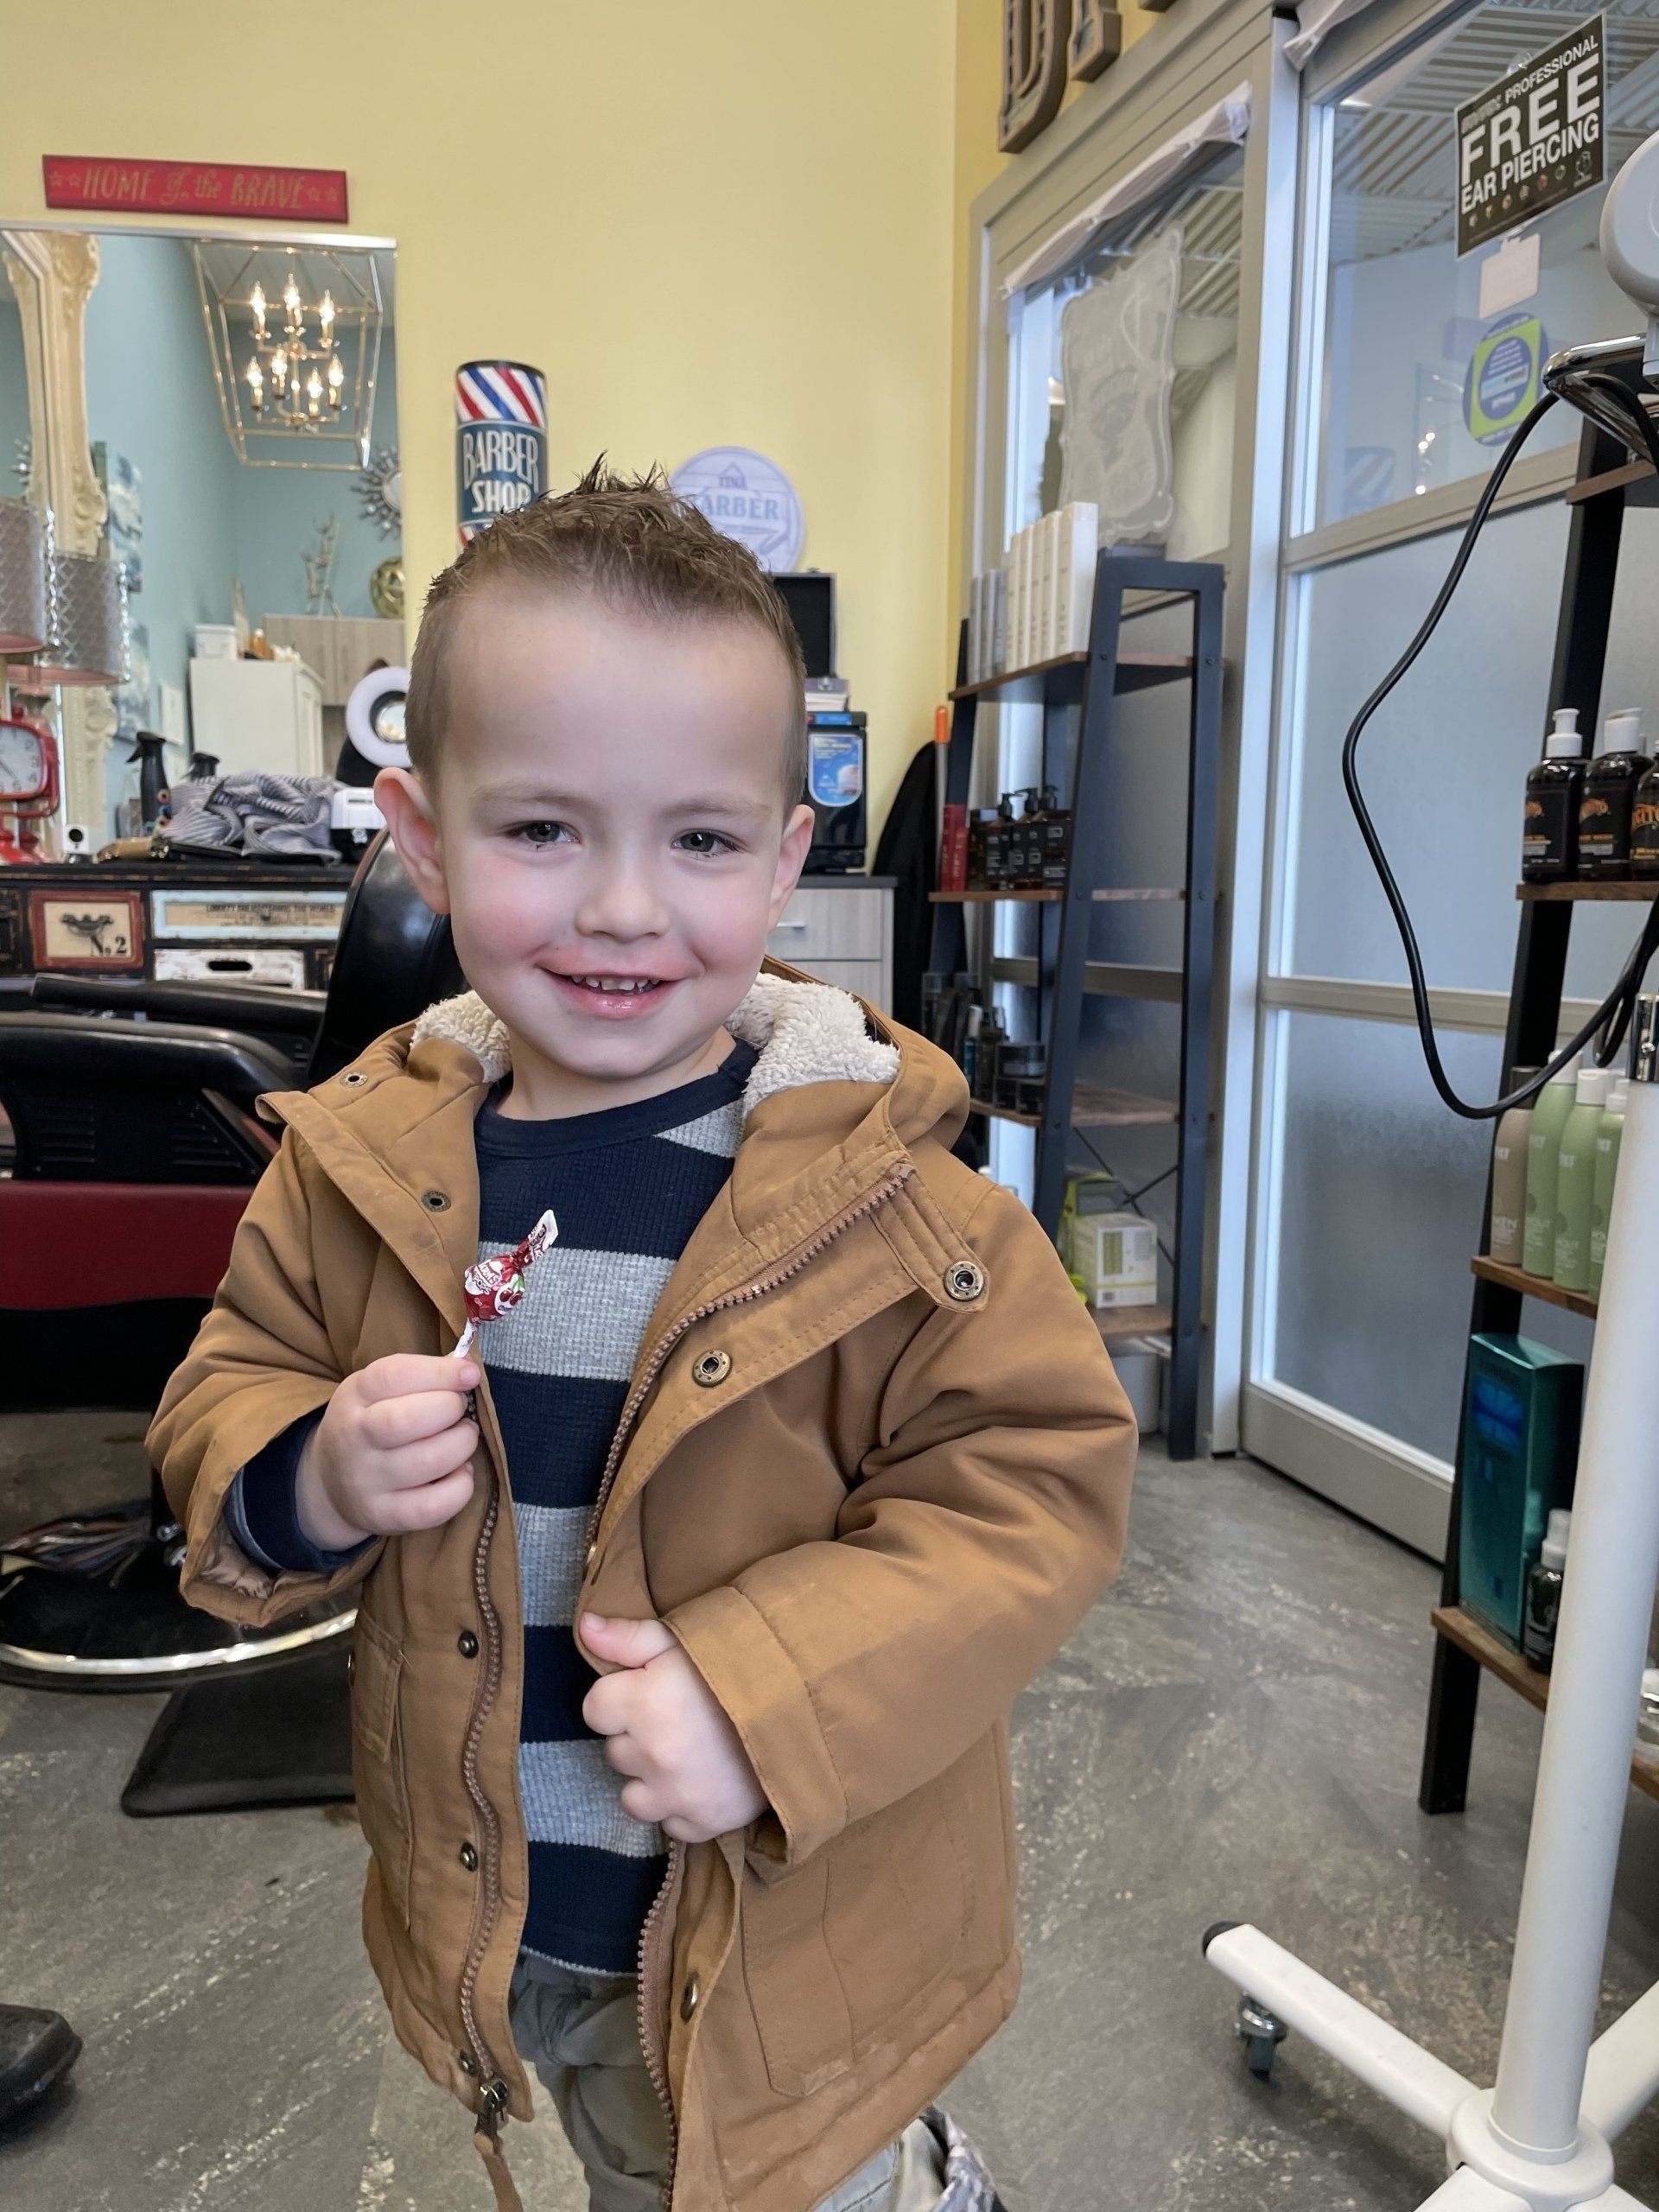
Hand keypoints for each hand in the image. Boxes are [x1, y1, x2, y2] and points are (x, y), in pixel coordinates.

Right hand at [296, 1353, 480, 1551]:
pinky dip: (461, 1486)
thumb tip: (468, 1368)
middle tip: (459, 1410)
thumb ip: (422, 1374)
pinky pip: (433, 1507)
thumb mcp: (380, 1390)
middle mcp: (354, 1438)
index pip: (394, 1375)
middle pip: (406, 1420)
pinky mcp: (383, 1516)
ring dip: (462, 1444)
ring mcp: (366, 1481)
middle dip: (450, 1408)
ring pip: (429, 1460)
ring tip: (462, 1438)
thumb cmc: (370, 1423)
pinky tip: (459, 1473)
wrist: (329, 1481)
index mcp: (354, 1396)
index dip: (439, 1372)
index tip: (470, 1374)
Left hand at [580, 1615, 767, 1844]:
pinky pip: (670, 1825)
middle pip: (615, 1752)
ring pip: (633, 1796)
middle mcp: (651, 1755)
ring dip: (651, 1778)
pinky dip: (681, 1808)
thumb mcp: (681, 1639)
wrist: (804, 1706)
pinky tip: (703, 1781)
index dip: (620, 1698)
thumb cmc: (739, 1663)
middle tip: (677, 1718)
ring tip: (687, 1753)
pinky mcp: (703, 1824)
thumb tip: (584, 1627)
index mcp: (642, 1704)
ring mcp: (676, 1796)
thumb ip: (627, 1636)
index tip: (649, 1691)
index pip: (594, 1710)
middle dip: (637, 1736)